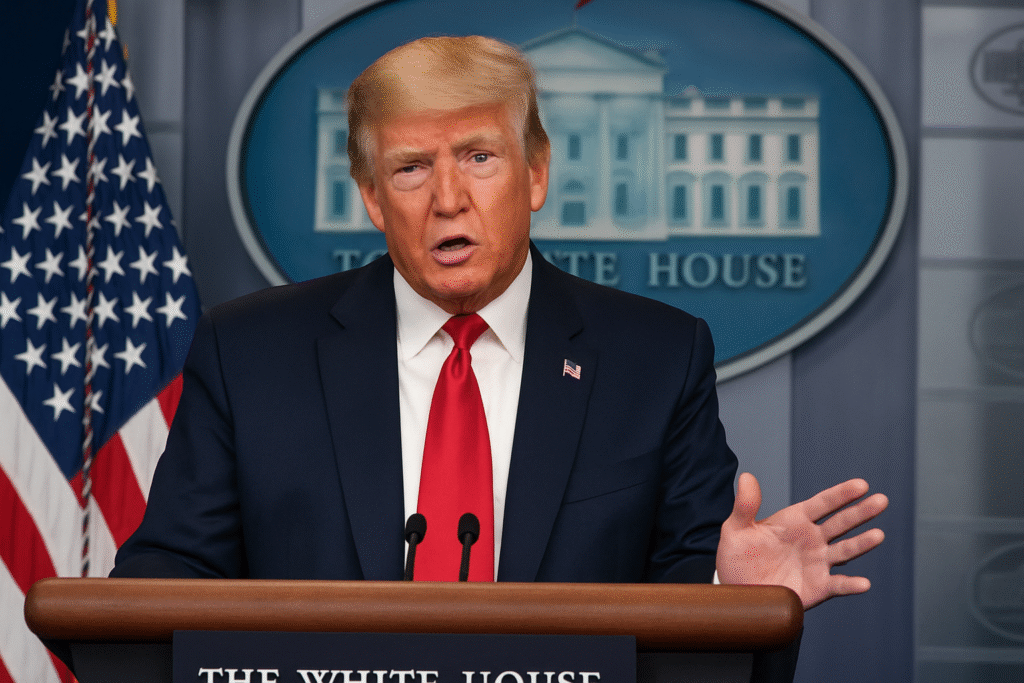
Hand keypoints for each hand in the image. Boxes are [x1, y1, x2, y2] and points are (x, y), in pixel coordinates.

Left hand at [716, 472, 887, 609]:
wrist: (737, 591)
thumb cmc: (737, 557)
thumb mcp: (735, 529)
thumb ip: (745, 505)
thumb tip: (746, 476)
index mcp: (795, 521)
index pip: (822, 504)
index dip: (841, 494)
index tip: (862, 485)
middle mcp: (811, 539)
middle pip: (841, 523)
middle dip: (861, 512)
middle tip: (881, 500)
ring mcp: (817, 562)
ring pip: (845, 550)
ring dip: (862, 543)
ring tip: (878, 535)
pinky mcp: (818, 587)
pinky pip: (838, 585)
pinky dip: (851, 585)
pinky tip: (863, 583)